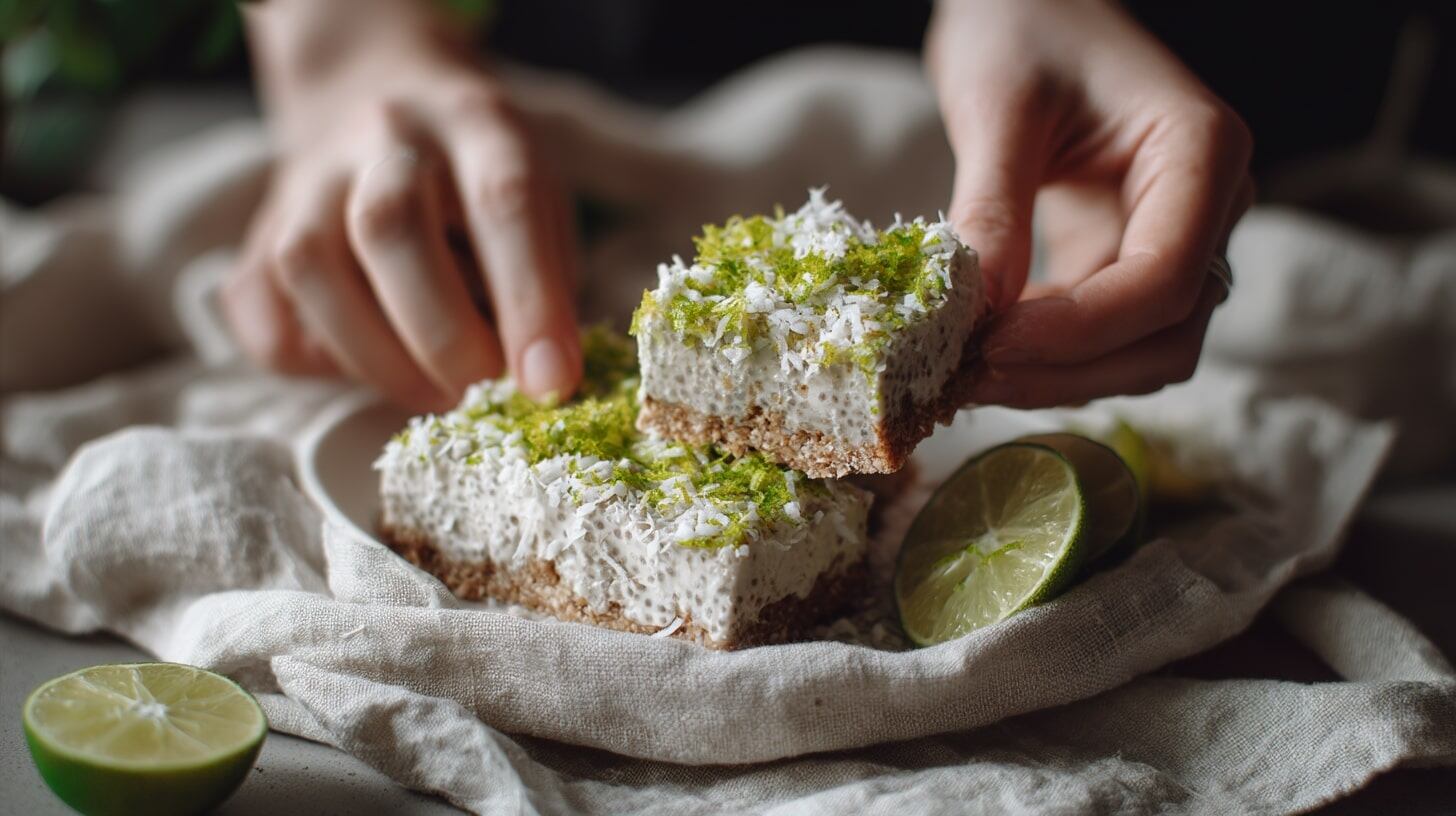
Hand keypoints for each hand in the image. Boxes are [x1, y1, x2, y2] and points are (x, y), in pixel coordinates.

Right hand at [225, 0, 581, 409]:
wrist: (375, 96)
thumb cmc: (481, 176)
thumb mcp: (544, 202)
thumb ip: (546, 280)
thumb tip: (538, 377)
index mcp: (476, 122)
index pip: (503, 201)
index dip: (530, 300)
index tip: (550, 382)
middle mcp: (383, 135)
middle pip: (390, 229)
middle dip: (446, 338)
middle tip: (484, 394)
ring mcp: (307, 178)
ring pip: (312, 270)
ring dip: (381, 361)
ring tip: (434, 391)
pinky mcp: (257, 234)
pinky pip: (265, 316)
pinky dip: (322, 363)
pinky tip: (371, 362)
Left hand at [927, 0, 1253, 407]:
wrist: (1027, 5)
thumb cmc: (1021, 27)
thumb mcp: (998, 106)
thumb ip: (992, 207)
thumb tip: (974, 312)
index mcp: (1202, 152)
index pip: (1165, 277)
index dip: (1080, 330)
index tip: (990, 345)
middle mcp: (1208, 204)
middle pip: (1168, 333)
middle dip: (1072, 369)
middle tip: (970, 375)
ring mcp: (1173, 236)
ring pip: (1143, 350)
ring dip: (1061, 377)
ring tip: (967, 371)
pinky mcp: (1125, 256)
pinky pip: (1105, 334)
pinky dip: (1048, 357)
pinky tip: (980, 353)